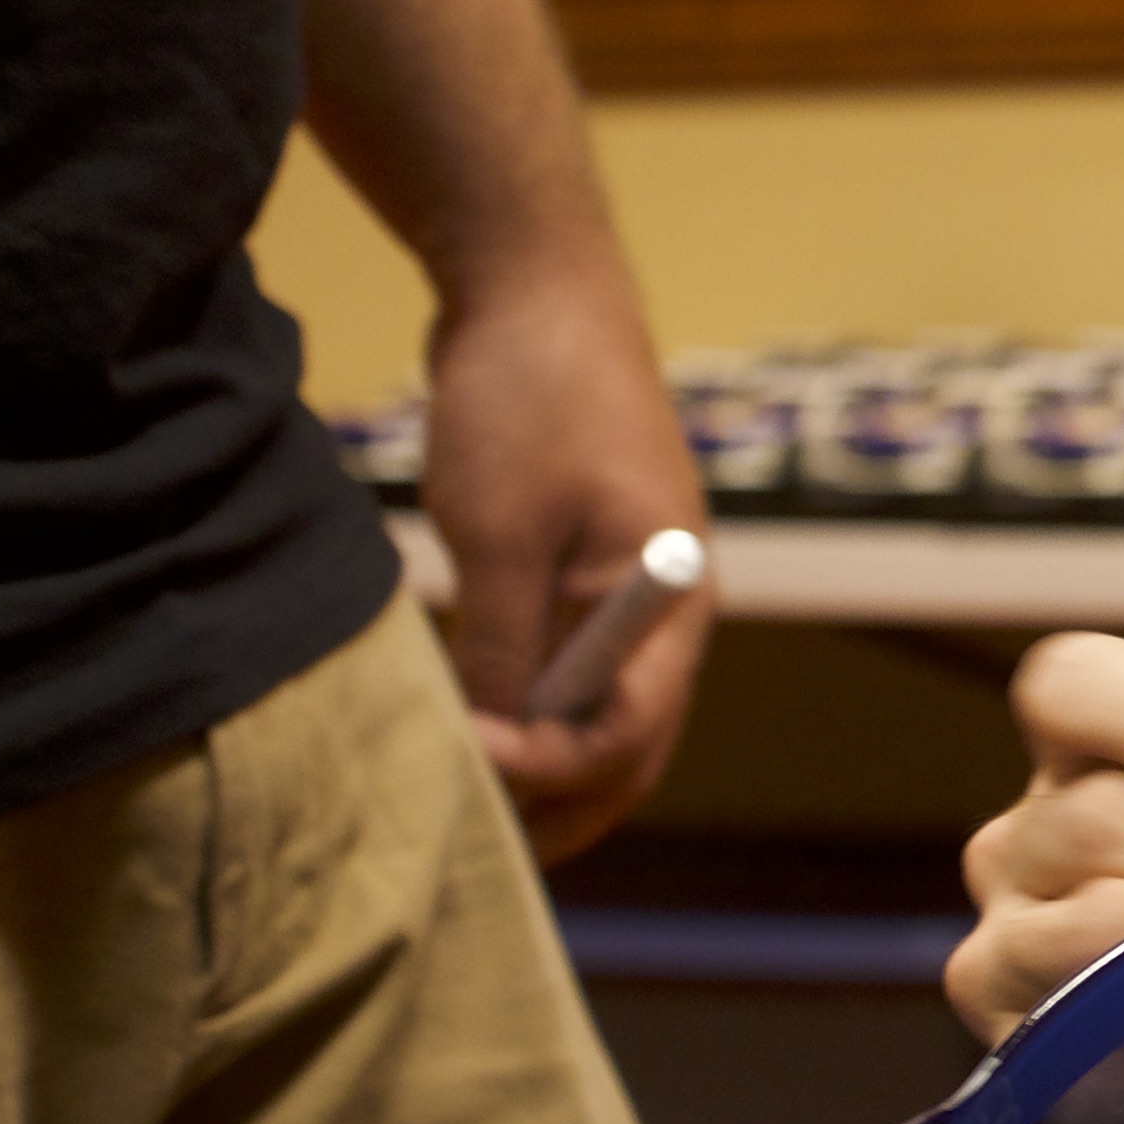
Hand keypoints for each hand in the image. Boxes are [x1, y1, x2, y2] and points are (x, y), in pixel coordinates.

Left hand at [424, 251, 710, 863]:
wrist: (533, 284)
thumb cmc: (530, 398)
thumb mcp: (503, 531)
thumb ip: (501, 645)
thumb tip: (484, 744)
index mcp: (673, 601)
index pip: (633, 731)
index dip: (556, 767)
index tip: (472, 763)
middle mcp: (661, 613)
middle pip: (624, 746)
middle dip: (554, 801)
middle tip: (467, 838)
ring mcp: (621, 594)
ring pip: (586, 714)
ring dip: (529, 758)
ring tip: (450, 793)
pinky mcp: (577, 571)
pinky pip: (553, 667)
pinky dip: (510, 703)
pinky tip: (451, 718)